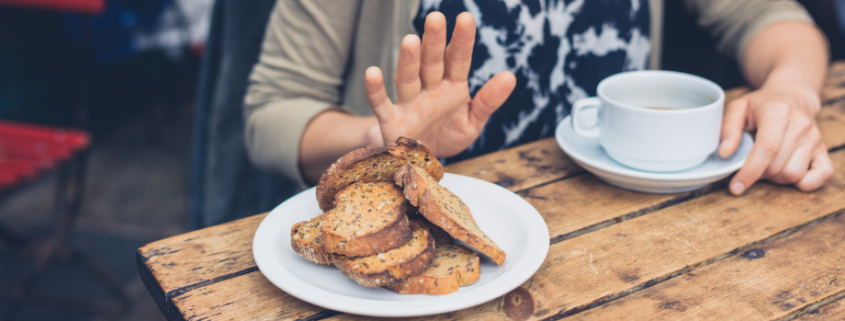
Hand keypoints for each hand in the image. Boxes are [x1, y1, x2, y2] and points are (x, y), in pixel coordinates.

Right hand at [364, 12, 515, 156]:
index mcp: (452, 87)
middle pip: (431, 63)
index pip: (458, 60)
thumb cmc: (448, 135)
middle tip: (435, 17)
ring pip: (408, 78)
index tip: (466, 18)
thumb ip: (489, 101)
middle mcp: (429, 90)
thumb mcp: (473, 122)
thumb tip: (510, 76)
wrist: (422, 162)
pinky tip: (372, 73)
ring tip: (410, 40)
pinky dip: (376, 90)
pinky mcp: (392, 121)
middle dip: (433, 42)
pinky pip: (381, 104)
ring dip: (408, 60)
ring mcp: (409, 104)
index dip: (462, 40)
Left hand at [719, 82, 832, 194]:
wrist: (792, 95)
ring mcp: (815, 138)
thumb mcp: (738, 108)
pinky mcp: (824, 149)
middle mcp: (801, 125)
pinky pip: (823, 175)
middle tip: (749, 165)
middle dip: (758, 174)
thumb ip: (728, 129)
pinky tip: (787, 174)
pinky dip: (805, 182)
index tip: (736, 187)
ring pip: (794, 174)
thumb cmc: (761, 105)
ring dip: (775, 178)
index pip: (767, 148)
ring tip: (766, 165)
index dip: (750, 171)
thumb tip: (724, 154)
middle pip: (778, 166)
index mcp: (778, 112)